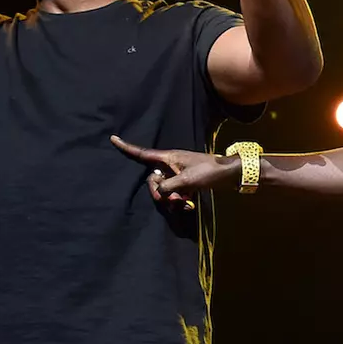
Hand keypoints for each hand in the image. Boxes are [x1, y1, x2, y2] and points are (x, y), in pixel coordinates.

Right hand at [110, 135, 237, 210]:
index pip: (143, 153)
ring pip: (164, 189)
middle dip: (160, 193)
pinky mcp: (186, 183)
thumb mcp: (186, 180)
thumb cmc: (209, 171)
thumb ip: (168, 186)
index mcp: (169, 157)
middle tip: (174, 200)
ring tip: (185, 203)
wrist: (230, 174)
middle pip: (153, 180)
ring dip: (172, 199)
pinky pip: (174, 194)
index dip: (127, 147)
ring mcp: (178, 174)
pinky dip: (180, 201)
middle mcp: (171, 165)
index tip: (113, 138)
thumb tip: (158, 190)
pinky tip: (190, 205)